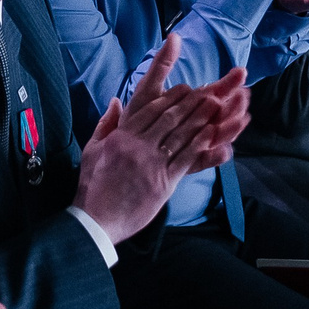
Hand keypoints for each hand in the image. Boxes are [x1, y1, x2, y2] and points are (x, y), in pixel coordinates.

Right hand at [72, 36, 249, 243]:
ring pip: (180, 135)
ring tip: (216, 106)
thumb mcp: (92, 150)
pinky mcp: (164, 182)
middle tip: (208, 92)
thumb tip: (115, 101)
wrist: (97, 220)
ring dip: (200, 119)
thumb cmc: (92, 187)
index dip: (170, 97)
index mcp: (121, 137)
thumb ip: (105, 124)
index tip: (185, 88)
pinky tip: (212, 133)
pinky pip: (185, 158)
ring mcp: (153, 164)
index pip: (150, 110)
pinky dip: (200, 144)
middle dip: (191, 103)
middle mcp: (139, 146)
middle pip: (169, 119)